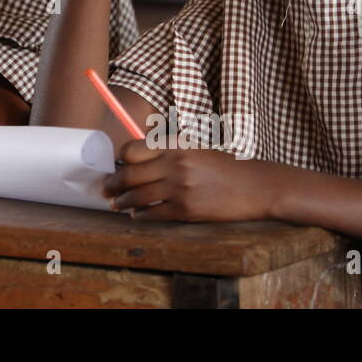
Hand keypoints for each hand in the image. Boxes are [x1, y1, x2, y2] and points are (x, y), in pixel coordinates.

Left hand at [104, 138, 281, 221]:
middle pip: (129, 174)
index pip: (132, 149)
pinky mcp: (187, 210)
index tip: (115, 165)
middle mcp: (175, 164)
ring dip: (123, 202)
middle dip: (113, 184)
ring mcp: (180, 188)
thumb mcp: (196, 148)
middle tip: (105, 189)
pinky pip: (153, 214)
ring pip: (138, 196)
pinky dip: (141, 216)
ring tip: (117, 205)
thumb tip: (134, 160)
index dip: (119, 159)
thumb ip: (168, 151)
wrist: (256, 187)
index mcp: (176, 145)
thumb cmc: (224, 167)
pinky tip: (137, 215)